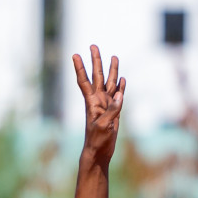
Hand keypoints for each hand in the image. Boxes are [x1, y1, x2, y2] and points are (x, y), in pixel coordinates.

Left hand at [73, 45, 123, 168]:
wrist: (99, 152)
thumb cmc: (97, 140)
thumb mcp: (104, 125)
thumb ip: (112, 110)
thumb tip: (120, 95)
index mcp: (91, 102)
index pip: (84, 81)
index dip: (80, 68)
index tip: (75, 55)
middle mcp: (98, 100)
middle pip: (97, 76)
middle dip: (95, 61)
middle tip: (93, 46)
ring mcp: (106, 105)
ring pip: (110, 83)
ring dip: (112, 70)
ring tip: (114, 57)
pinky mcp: (114, 112)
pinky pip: (118, 96)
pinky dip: (121, 87)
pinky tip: (123, 79)